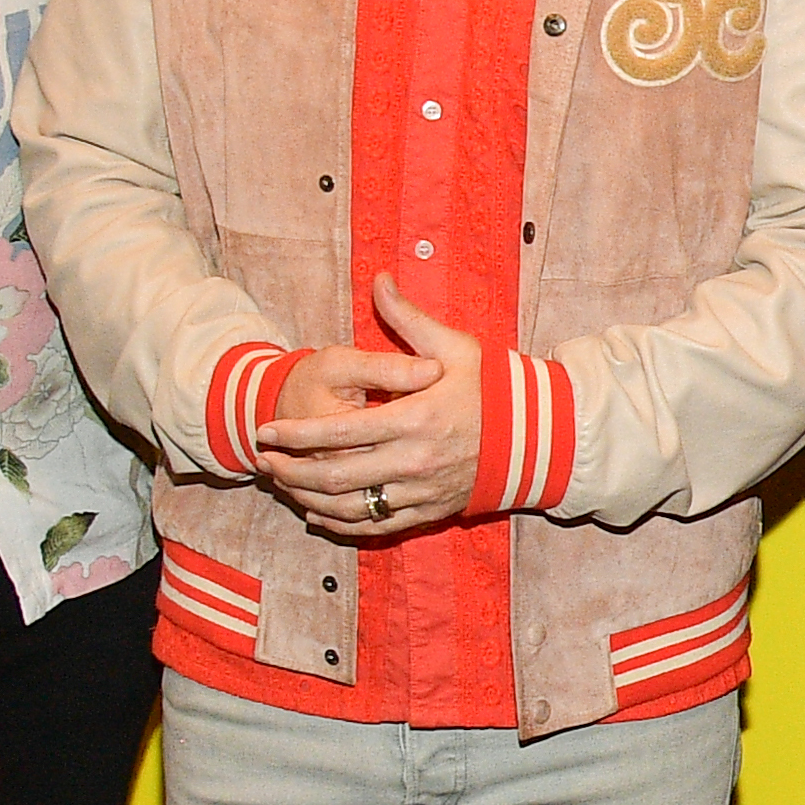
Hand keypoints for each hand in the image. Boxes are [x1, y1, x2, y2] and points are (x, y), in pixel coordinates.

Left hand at [253, 278, 484, 538]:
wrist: (539, 437)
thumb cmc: (495, 388)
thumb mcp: (454, 347)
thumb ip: (408, 317)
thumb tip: (379, 278)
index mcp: (415, 419)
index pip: (338, 433)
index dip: (295, 435)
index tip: (266, 431)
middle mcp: (414, 461)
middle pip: (335, 476)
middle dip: (291, 470)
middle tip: (264, 460)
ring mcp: (422, 491)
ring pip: (350, 507)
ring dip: (308, 498)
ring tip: (283, 484)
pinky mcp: (430, 511)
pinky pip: (376, 526)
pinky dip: (341, 524)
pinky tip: (317, 513)